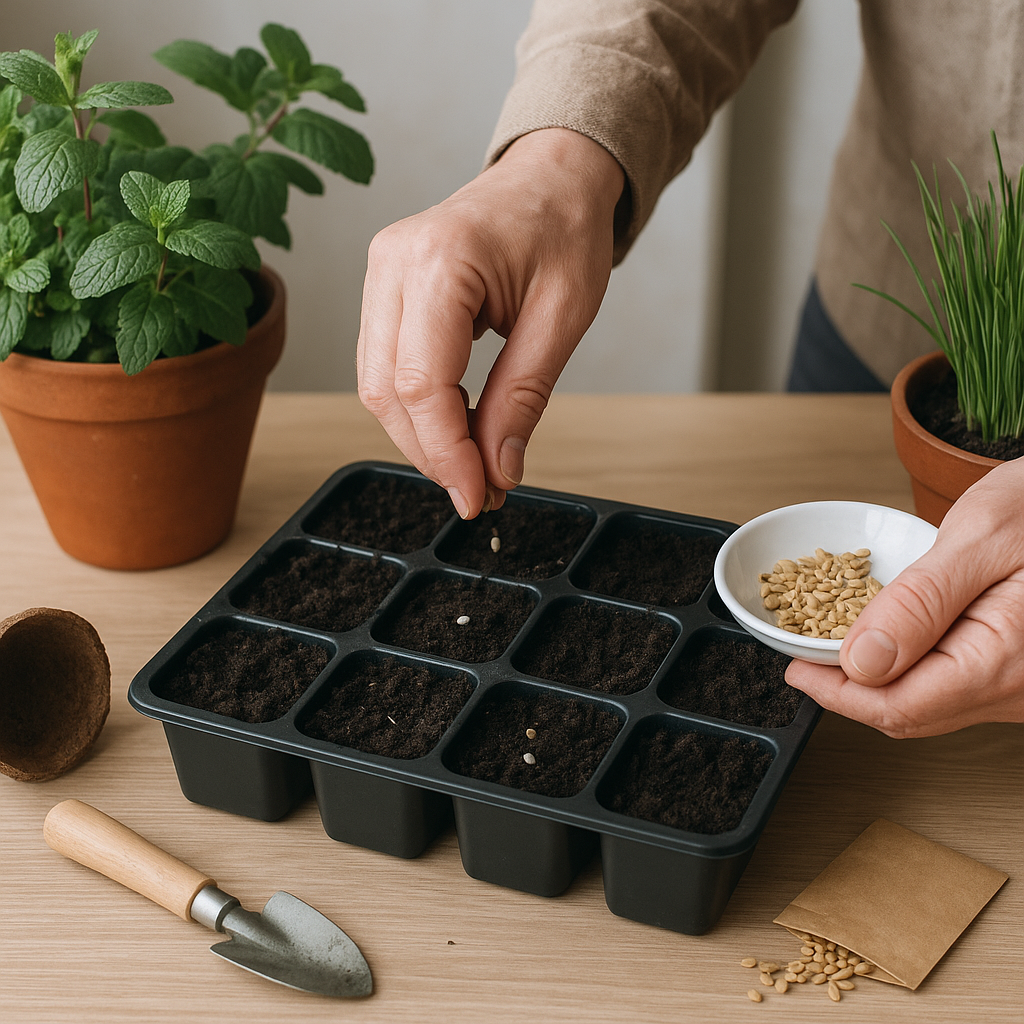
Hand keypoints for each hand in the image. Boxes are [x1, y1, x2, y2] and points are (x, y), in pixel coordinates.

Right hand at [357, 128, 623, 517]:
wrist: (552, 176)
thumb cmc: (565, 229)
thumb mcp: (563, 319)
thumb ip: (523, 397)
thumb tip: (499, 470)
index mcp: (440, 258)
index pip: (422, 382)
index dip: (446, 452)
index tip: (477, 497)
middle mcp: (393, 261)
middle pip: (386, 390)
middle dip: (431, 452)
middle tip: (481, 492)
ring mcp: (380, 271)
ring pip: (376, 384)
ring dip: (421, 435)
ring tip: (475, 464)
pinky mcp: (385, 287)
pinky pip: (384, 364)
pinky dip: (418, 407)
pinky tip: (458, 425)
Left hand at [786, 457, 1023, 736]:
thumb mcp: (982, 537)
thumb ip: (920, 603)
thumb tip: (860, 661)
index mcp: (1006, 660)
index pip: (899, 706)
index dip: (835, 692)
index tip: (795, 666)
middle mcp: (1017, 689)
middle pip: (910, 714)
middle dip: (848, 690)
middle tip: (804, 657)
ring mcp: (1019, 688)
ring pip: (929, 706)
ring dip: (875, 683)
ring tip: (832, 647)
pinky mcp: (1017, 674)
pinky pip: (951, 688)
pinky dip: (908, 671)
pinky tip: (884, 642)